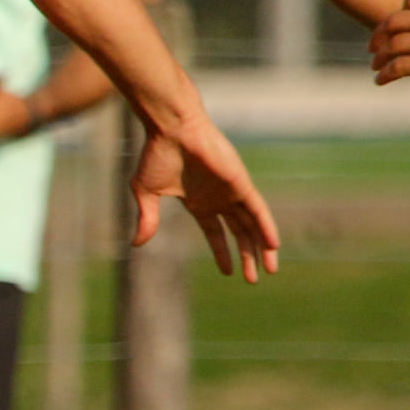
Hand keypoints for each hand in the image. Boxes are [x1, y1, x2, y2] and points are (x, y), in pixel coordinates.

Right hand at [130, 112, 280, 282]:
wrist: (172, 129)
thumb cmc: (157, 155)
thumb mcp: (146, 193)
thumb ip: (146, 219)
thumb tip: (136, 244)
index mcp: (199, 202)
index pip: (216, 233)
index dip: (222, 252)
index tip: (228, 272)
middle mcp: (219, 198)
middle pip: (239, 232)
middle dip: (247, 255)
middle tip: (253, 279)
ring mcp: (232, 191)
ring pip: (252, 224)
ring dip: (262, 247)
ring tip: (270, 269)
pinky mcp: (240, 184)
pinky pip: (258, 210)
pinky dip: (267, 227)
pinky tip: (274, 245)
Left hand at [370, 0, 409, 89]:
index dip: (398, 17)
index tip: (391, 29)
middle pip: (393, 22)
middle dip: (379, 35)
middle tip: (372, 48)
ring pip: (391, 45)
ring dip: (379, 57)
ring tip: (376, 67)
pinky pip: (396, 66)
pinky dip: (384, 73)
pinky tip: (381, 80)